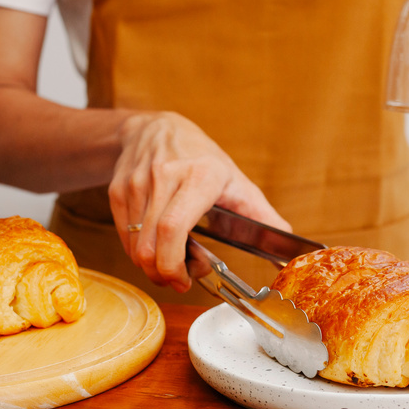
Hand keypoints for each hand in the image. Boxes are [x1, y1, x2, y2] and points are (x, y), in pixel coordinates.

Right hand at [109, 111, 289, 292]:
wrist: (154, 129)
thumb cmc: (200, 157)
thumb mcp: (236, 181)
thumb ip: (262, 216)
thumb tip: (290, 243)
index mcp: (199, 177)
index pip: (173, 228)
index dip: (173, 264)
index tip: (184, 280)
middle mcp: (164, 178)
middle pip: (150, 245)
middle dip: (162, 274)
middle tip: (177, 279)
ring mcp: (137, 184)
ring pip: (135, 245)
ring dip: (150, 265)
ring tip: (170, 260)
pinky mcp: (118, 191)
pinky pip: (123, 236)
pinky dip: (138, 251)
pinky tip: (155, 245)